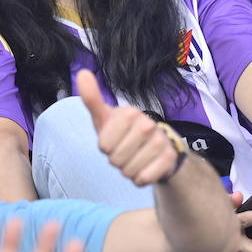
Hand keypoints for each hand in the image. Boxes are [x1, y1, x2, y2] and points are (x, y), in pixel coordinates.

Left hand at [77, 70, 181, 186]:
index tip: (115, 138)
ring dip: (129, 169)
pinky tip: (147, 167)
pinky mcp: (169, 159)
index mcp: (129, 113)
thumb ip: (92, 99)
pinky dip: (141, 179)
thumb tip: (82, 73)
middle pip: (115, 160)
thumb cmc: (124, 131)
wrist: (159, 146)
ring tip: (137, 156)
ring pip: (129, 171)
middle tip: (127, 149)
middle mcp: (147, 124)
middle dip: (117, 159)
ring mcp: (160, 141)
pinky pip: (143, 179)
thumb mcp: (106, 117)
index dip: (106, 147)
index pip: (103, 146)